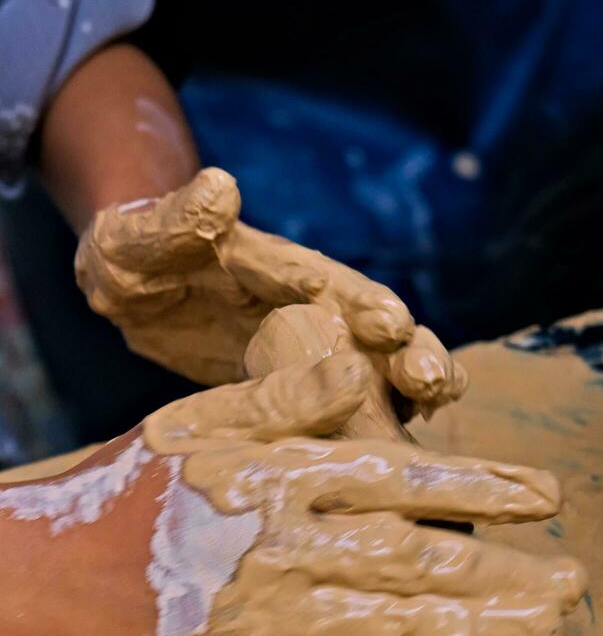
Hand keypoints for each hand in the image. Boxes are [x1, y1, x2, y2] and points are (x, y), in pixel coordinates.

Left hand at [75, 168, 466, 415]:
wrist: (139, 289)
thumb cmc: (134, 255)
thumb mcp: (137, 237)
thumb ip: (176, 219)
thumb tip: (218, 186)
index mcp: (273, 269)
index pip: (321, 282)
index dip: (355, 301)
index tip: (386, 323)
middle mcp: (310, 306)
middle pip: (372, 324)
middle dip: (407, 348)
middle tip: (430, 378)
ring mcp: (313, 346)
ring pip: (378, 365)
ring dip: (412, 385)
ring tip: (434, 406)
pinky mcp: (304, 383)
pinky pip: (351, 405)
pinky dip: (383, 423)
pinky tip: (406, 449)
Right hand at [88, 351, 582, 635]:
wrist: (63, 572)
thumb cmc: (137, 486)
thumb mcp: (200, 419)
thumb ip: (283, 398)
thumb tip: (356, 366)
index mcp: (285, 480)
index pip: (404, 479)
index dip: (481, 485)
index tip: (544, 494)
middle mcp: (293, 551)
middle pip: (417, 562)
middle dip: (502, 571)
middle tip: (571, 582)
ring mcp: (276, 620)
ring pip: (395, 629)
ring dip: (475, 631)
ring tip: (539, 633)